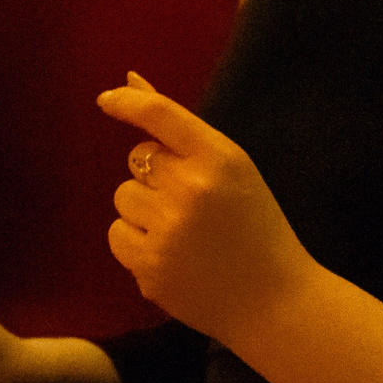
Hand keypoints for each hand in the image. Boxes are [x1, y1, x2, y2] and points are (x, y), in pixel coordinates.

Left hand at [99, 72, 316, 346]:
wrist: (276, 303)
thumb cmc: (256, 228)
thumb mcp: (234, 169)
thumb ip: (179, 129)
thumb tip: (128, 80)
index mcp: (220, 159)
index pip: (160, 114)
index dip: (127, 103)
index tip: (106, 101)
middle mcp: (190, 189)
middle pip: (137, 160)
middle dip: (156, 177)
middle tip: (194, 206)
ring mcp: (167, 231)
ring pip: (124, 198)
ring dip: (144, 212)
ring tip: (185, 236)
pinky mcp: (150, 268)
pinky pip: (117, 235)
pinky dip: (136, 245)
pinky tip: (172, 258)